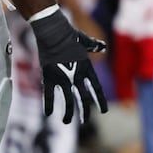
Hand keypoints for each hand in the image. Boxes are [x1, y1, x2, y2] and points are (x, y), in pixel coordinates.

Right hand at [31, 8, 107, 124]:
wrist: (54, 31)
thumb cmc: (69, 34)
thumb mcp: (85, 41)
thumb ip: (94, 46)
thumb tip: (102, 47)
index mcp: (87, 68)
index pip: (96, 88)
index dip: (100, 100)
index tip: (104, 111)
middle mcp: (77, 74)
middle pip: (83, 97)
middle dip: (85, 111)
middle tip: (84, 121)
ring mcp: (64, 76)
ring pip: (68, 99)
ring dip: (68, 112)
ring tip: (67, 122)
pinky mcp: (50, 75)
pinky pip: (49, 94)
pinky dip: (49, 104)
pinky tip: (49, 113)